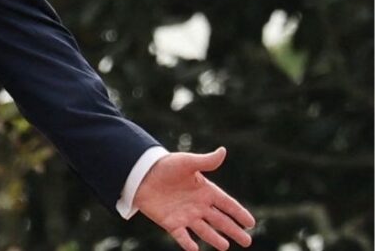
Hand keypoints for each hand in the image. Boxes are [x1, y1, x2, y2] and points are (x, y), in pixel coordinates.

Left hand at [134, 147, 255, 250]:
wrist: (140, 173)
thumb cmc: (165, 165)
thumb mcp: (186, 162)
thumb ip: (205, 161)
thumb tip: (223, 151)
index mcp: (205, 190)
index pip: (226, 204)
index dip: (239, 213)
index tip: (251, 223)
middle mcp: (198, 205)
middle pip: (219, 220)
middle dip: (233, 230)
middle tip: (247, 242)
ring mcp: (185, 215)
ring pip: (204, 230)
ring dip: (214, 238)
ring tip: (225, 246)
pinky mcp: (170, 222)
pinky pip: (181, 236)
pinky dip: (187, 243)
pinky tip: (195, 250)